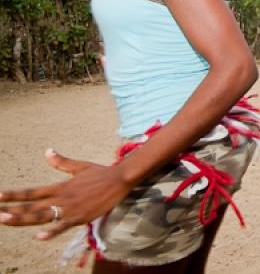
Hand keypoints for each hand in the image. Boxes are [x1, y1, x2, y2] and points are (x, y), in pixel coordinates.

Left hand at [0, 149, 132, 239]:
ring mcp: (70, 208)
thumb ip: (61, 162)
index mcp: (60, 187)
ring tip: (5, 220)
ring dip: (22, 219)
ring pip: (41, 216)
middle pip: (32, 206)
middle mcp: (61, 198)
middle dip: (12, 210)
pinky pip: (62, 226)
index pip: (32, 192)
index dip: (14, 195)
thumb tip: (47, 151)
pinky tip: (38, 236)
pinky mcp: (80, 217)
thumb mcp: (79, 166)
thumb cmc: (100, 173)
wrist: (119, 179)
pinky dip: (51, 231)